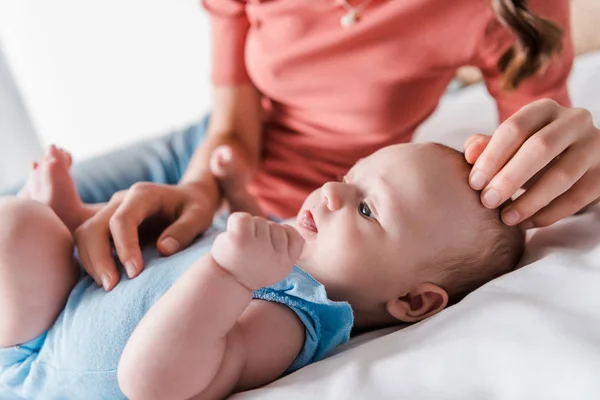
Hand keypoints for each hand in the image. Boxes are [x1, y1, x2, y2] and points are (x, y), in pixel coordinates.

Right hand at [75, 182, 216, 290]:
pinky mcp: (106, 226)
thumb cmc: (194, 208)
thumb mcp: (200, 215)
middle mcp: (121, 201)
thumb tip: (163, 249)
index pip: (122, 219)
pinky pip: (87, 242)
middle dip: (99, 258)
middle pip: (94, 227)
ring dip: (90, 262)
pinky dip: (90, 261)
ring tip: (107, 286)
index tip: (134, 273)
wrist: (187, 199)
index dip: (125, 247)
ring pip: (85, 234)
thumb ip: (184, 230)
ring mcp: (110, 212)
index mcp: (143, 195)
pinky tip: (104, 280)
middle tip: (112, 286)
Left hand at [211, 212, 304, 289]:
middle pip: (275, 226)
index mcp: (286, 264)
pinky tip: (233, 236)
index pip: (295, 237)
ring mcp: (259, 248)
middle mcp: (275, 257)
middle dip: (263, 233)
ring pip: (260, 221)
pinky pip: (243, 218)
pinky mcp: (241, 240)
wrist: (224, 280)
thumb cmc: (250, 267)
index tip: (268, 251)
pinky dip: (235, 222)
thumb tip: (292, 224)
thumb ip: (287, 247)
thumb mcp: (276, 265)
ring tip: (242, 246)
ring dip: (249, 228)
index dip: (281, 238)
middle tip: (251, 251)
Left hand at [464, 99, 599, 228]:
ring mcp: (594, 145)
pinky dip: (550, 214)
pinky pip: (578, 197)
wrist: (574, 159)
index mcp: (543, 109)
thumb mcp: (508, 146)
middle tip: (487, 202)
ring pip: (563, 175)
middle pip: (540, 148)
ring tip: (506, 218)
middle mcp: (574, 121)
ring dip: (530, 201)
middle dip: (510, 178)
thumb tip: (469, 153)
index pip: (514, 128)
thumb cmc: (529, 152)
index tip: (474, 183)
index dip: (492, 157)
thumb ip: (486, 146)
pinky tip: (528, 223)